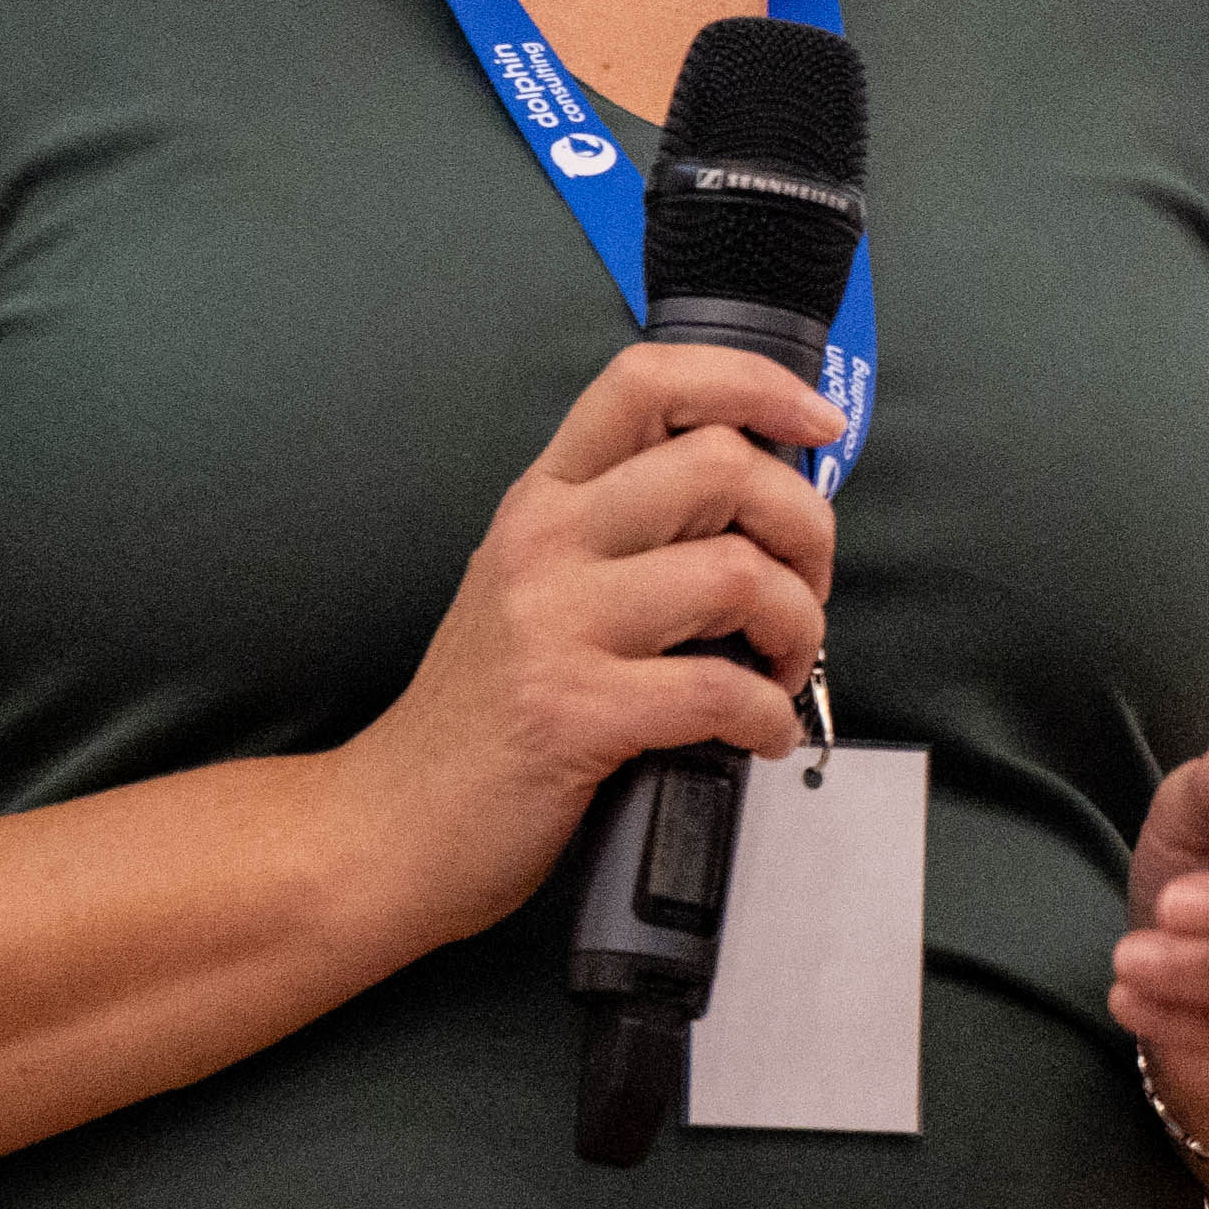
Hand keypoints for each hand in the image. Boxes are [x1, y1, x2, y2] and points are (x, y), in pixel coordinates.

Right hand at [334, 337, 839, 952]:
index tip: (818, 424)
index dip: (753, 384)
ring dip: (799, 626)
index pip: (649, 382)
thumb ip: (627, 535)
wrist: (389, 826)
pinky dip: (769, 716)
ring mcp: (555, 623)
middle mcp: (547, 540)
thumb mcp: (538, 588)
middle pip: (724, 467)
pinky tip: (760, 735)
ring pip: (738, 572)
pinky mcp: (575, 711)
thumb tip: (764, 510)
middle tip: (807, 588)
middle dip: (805, 526)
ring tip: (780, 670)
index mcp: (545, 499)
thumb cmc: (486, 714)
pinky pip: (720, 689)